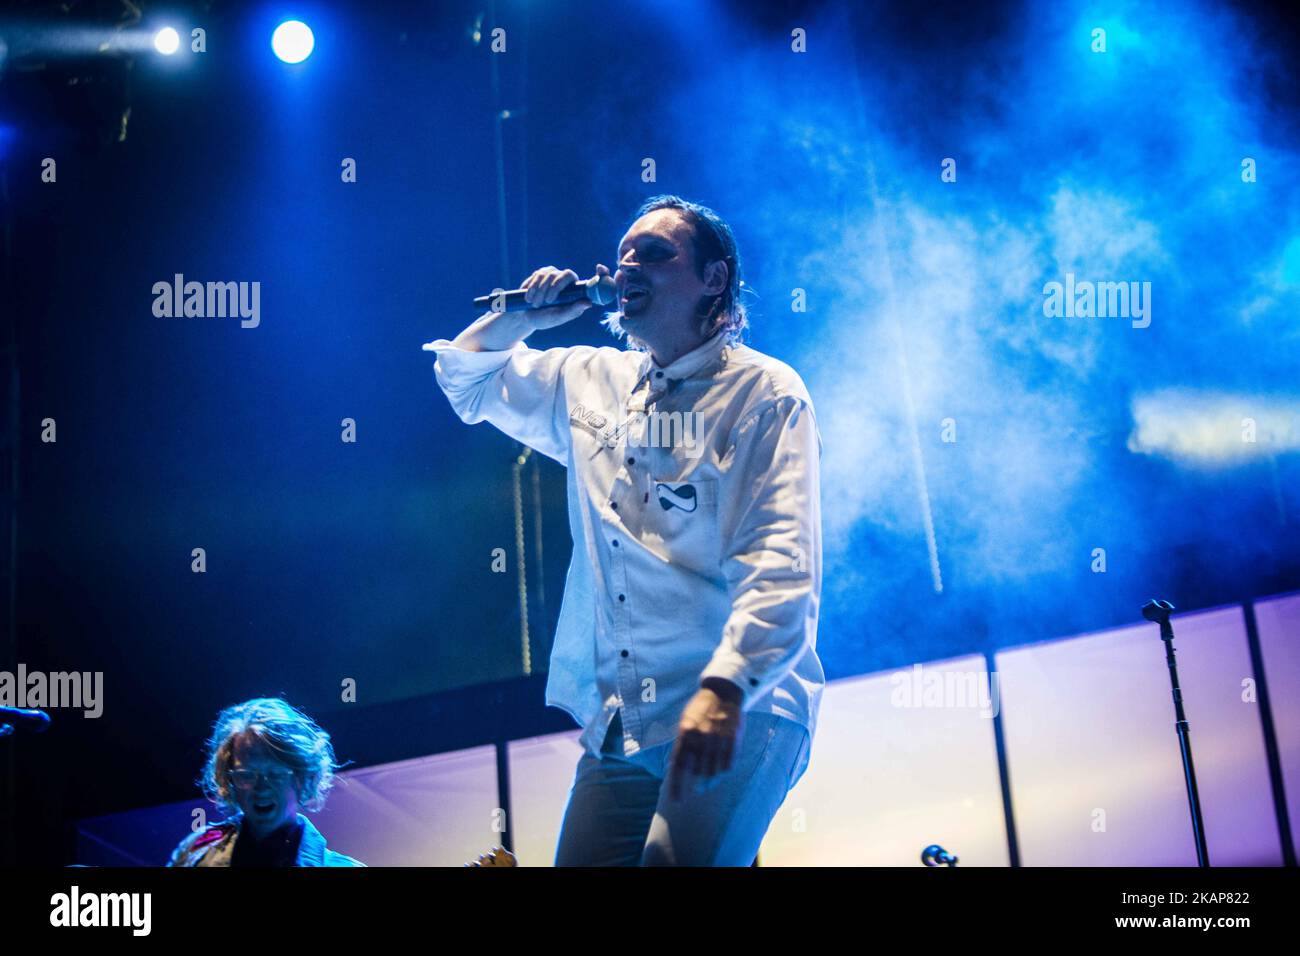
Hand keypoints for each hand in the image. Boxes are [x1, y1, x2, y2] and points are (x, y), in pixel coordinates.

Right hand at [521, 263, 611, 330]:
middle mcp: (567, 280)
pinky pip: (538, 275)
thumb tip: (589, 303)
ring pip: (550, 275)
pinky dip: (533, 287)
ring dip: (541, 291)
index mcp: (576, 291)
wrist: (526, 316)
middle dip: (555, 288)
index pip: (592, 279)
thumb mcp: (559, 317)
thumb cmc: (545, 319)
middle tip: (547, 301)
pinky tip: (529, 298)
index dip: (600, 272)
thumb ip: (572, 311)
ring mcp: (554, 274)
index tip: (601, 267)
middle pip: (567, 274)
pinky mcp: (541, 273)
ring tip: (535, 304)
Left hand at [668, 682, 743, 800]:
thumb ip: (681, 745)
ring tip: (709, 781)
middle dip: (696, 784)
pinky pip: (728, 764)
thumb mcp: (686, 722)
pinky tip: (721, 769)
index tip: (676, 800)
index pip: (678, 765)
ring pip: (713, 771)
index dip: (677, 785)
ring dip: (710, 778)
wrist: (724, 691)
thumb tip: (673, 769)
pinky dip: (723, 769)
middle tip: (697, 791)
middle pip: (697, 771)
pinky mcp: (733, 738)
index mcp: (685, 731)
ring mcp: (718, 737)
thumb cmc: (701, 710)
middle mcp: (701, 735)